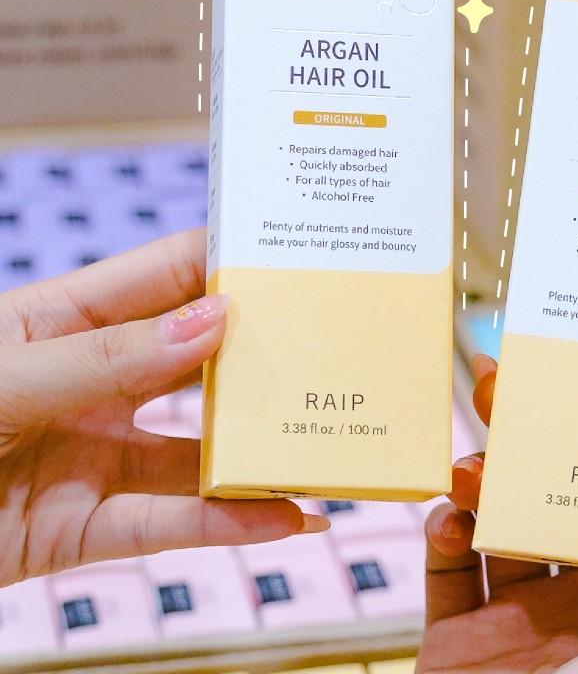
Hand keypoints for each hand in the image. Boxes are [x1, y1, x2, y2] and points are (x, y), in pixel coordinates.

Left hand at [0, 228, 326, 588]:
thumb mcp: (7, 375)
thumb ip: (111, 355)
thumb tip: (217, 318)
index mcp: (65, 318)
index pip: (168, 275)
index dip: (232, 263)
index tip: (303, 258)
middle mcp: (91, 381)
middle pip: (196, 360)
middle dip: (263, 356)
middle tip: (337, 352)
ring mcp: (90, 455)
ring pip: (193, 448)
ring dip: (258, 449)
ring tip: (325, 442)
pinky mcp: (81, 528)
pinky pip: (167, 523)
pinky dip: (229, 522)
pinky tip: (285, 514)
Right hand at [420, 356, 577, 673]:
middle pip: (563, 502)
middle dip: (537, 442)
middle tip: (508, 381)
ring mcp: (520, 628)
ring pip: (500, 525)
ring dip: (483, 478)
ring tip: (473, 452)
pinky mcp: (458, 645)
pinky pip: (449, 571)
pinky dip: (443, 532)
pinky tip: (448, 510)